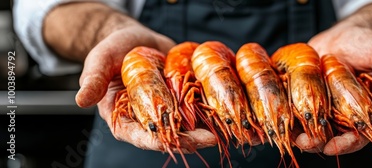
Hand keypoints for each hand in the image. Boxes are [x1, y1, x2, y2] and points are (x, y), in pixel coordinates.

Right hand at [40, 2, 218, 151]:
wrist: (135, 38)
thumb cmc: (113, 50)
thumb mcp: (100, 60)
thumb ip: (93, 78)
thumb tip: (81, 100)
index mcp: (125, 118)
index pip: (142, 136)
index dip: (160, 141)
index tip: (180, 143)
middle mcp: (149, 118)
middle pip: (171, 135)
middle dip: (191, 139)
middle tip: (212, 138)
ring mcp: (169, 109)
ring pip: (190, 124)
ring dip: (208, 127)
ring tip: (227, 128)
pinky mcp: (184, 97)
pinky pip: (199, 105)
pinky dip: (213, 108)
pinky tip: (228, 107)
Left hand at [296, 1, 371, 154]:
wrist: (346, 33)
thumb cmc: (368, 45)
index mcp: (362, 113)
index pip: (355, 137)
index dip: (344, 145)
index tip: (332, 147)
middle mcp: (338, 113)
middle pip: (327, 135)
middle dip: (315, 141)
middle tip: (305, 141)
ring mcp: (318, 105)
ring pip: (306, 125)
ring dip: (296, 131)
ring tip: (288, 131)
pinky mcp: (300, 94)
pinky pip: (290, 107)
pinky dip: (282, 111)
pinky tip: (275, 110)